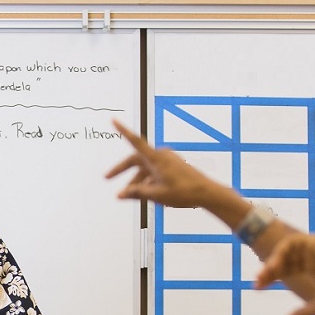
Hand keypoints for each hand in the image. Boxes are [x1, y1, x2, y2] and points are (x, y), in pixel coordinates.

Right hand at [105, 119, 226, 208]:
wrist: (207, 193)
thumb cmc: (183, 192)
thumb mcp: (156, 194)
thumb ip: (136, 193)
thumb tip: (119, 194)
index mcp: (156, 158)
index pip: (135, 141)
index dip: (123, 131)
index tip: (113, 120)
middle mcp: (161, 156)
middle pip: (136, 160)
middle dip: (122, 170)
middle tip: (108, 178)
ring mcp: (167, 161)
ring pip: (145, 168)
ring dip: (136, 180)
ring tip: (129, 195)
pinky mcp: (172, 167)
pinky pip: (154, 171)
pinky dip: (146, 181)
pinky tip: (145, 193)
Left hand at [255, 234, 314, 314]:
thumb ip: (302, 313)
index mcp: (314, 270)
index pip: (287, 271)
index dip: (271, 278)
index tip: (257, 288)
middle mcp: (312, 258)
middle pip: (283, 261)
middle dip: (267, 271)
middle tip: (256, 282)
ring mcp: (313, 249)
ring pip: (285, 251)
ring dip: (272, 261)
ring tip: (264, 275)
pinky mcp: (314, 240)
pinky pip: (292, 242)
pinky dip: (281, 251)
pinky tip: (274, 265)